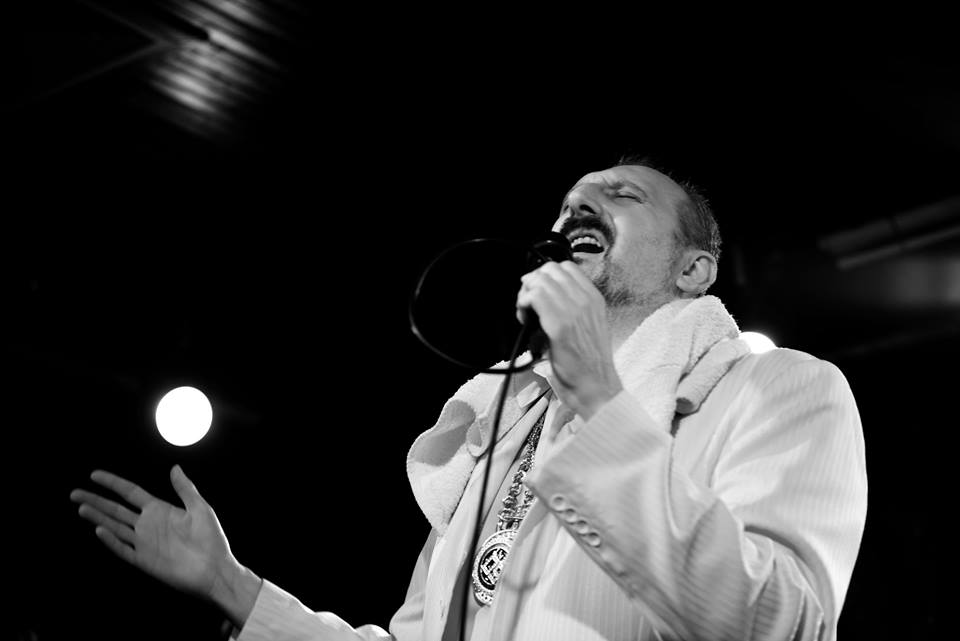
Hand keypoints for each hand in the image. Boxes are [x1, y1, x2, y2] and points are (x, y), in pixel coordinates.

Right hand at [70, 466, 260, 626]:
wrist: (214, 570)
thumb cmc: (211, 539)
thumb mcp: (200, 508)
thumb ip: (184, 489)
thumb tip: (174, 467)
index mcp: (159, 510)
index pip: (130, 492)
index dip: (113, 483)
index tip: (94, 475)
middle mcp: (148, 525)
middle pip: (116, 509)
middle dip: (96, 501)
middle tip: (75, 493)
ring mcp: (144, 543)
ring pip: (115, 527)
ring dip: (98, 518)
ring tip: (81, 508)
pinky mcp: (144, 560)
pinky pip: (124, 549)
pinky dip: (111, 541)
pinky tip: (99, 531)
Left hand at [516, 260, 622, 418]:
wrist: (596, 387)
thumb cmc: (589, 364)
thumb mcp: (587, 327)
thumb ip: (572, 308)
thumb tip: (546, 298)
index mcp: (594, 299)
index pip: (566, 267)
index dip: (546, 276)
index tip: (538, 292)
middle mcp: (586, 301)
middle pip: (551, 269)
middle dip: (534, 282)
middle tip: (528, 303)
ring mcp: (574, 311)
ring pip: (540, 280)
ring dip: (526, 294)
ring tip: (525, 313)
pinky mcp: (560, 325)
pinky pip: (535, 297)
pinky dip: (523, 304)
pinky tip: (524, 319)